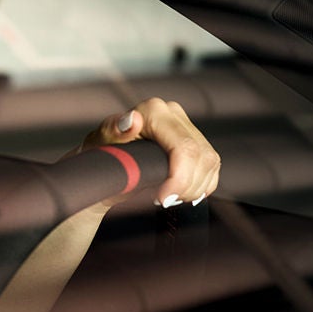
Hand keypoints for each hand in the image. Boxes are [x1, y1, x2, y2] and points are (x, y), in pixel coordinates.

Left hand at [82, 97, 220, 209]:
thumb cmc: (100, 156)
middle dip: (186, 187)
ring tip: (167, 197)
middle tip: (162, 200)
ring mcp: (187, 127)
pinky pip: (212, 168)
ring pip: (210, 163)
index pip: (184, 148)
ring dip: (193, 189)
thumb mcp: (99, 145)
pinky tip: (179, 192)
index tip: (162, 198)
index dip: (180, 178)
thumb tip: (131, 121)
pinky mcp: (196, 143)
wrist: (106, 168)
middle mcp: (174, 114)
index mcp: (154, 111)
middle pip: (202, 157)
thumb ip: (114, 131)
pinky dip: (200, 187)